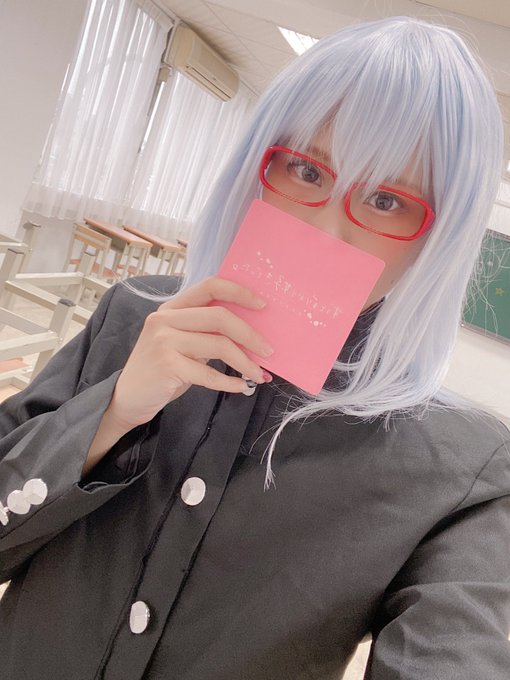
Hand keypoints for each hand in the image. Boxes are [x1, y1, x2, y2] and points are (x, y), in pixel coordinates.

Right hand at [107, 276, 272, 429]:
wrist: (128, 398)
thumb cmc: (163, 369)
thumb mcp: (181, 342)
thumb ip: (205, 331)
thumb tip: (251, 334)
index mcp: (172, 307)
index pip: (210, 286)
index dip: (239, 292)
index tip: (263, 305)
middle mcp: (165, 318)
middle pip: (220, 316)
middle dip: (250, 335)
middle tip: (269, 351)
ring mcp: (163, 341)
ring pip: (218, 345)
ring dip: (246, 362)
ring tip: (259, 375)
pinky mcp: (166, 365)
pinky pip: (209, 372)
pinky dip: (230, 382)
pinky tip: (241, 387)